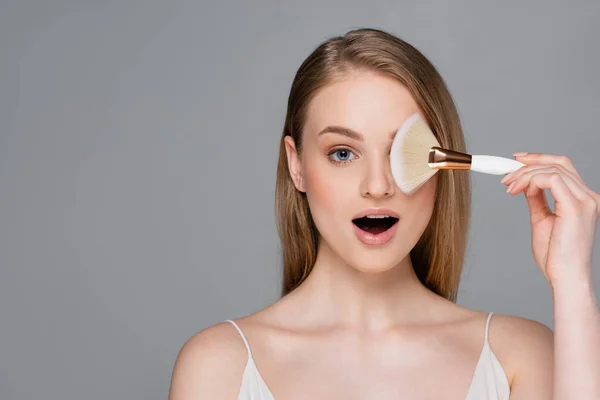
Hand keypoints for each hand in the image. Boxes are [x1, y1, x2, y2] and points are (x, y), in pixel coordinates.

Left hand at [501, 153, 599, 285]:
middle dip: (529, 164)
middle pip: (559, 163)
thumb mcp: (542, 220)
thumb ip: (537, 200)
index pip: (564, 167)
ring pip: (552, 170)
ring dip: (524, 175)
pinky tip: (519, 191)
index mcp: (583, 199)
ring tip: (509, 187)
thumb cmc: (555, 255)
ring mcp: (585, 201)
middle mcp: (588, 197)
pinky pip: (551, 180)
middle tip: (506, 174)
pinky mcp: (576, 207)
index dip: (539, 159)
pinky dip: (531, 181)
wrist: (564, 276)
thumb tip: (526, 185)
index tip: (516, 162)